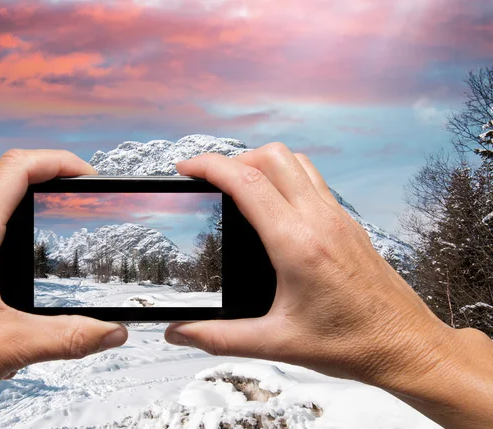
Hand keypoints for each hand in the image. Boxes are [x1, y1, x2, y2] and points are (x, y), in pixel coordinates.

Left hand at [0, 150, 127, 427]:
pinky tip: (25, 286)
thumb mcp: (7, 348)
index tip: (88, 175)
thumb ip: (68, 337)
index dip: (58, 162)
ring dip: (31, 226)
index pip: (16, 170)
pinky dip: (12, 253)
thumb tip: (112, 331)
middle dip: (52, 193)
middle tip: (84, 207)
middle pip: (8, 190)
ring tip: (62, 244)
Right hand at [164, 143, 492, 427]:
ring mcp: (338, 217)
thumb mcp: (277, 343)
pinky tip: (275, 207)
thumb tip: (180, 332)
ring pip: (296, 162)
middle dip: (234, 158)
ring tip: (240, 187)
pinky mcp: (348, 223)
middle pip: (272, 156)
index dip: (209, 166)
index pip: (246, 182)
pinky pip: (313, 180)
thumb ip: (219, 337)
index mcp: (298, 244)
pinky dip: (286, 177)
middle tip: (211, 181)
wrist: (406, 345)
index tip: (186, 168)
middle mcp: (319, 220)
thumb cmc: (353, 343)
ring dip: (263, 163)